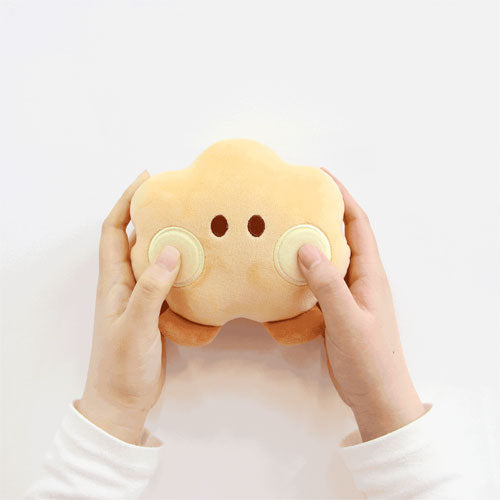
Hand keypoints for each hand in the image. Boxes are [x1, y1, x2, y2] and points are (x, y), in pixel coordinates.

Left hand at [77, 172, 179, 443]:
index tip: (146, 181)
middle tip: (176, 197)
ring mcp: (140, 296)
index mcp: (114, 281)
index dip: (126, 203)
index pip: (114, 230)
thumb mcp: (136, 325)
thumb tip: (169, 250)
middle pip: (133, 237)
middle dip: (149, 212)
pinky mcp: (155, 309)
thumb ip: (151, 289)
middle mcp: (125, 282)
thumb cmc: (122, 365)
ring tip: (191, 222)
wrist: (123, 399)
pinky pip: (166, 278)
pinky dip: (179, 264)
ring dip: (166, 237)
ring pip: (151, 257)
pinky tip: (198, 261)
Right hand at [298, 170, 424, 441]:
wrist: (375, 394)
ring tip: (285, 225)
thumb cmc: (368, 358)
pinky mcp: (336, 308)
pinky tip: (284, 265)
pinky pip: (319, 278)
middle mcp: (360, 277)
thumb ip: (327, 283)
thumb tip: (304, 245)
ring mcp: (348, 293)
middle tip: (295, 198)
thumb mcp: (347, 319)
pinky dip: (304, 266)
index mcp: (370, 273)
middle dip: (324, 212)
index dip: (342, 197)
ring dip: (311, 239)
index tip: (321, 177)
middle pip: (343, 235)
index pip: (358, 224)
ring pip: (329, 256)